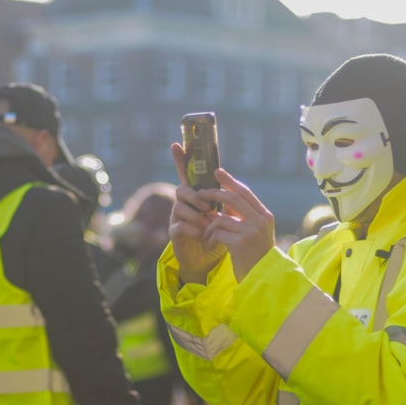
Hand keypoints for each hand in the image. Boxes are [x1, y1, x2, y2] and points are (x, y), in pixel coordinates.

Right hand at [169, 143, 227, 283]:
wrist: (208, 260)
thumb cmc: (217, 235)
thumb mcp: (225, 215)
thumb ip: (225, 200)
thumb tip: (230, 181)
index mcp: (196, 197)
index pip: (187, 175)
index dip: (181, 160)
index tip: (177, 144)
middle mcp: (183, 205)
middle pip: (181, 189)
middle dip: (196, 196)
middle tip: (209, 207)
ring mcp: (177, 219)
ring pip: (178, 207)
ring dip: (196, 215)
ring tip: (208, 224)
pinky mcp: (174, 235)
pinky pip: (179, 226)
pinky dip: (193, 229)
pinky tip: (203, 235)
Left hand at [199, 168, 275, 282]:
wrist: (262, 280)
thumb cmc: (255, 256)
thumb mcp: (253, 233)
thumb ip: (243, 216)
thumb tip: (224, 198)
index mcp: (265, 216)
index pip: (245, 192)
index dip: (230, 181)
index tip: (217, 172)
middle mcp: (260, 221)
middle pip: (233, 198)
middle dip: (214, 194)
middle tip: (200, 194)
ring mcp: (251, 232)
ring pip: (221, 218)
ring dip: (208, 225)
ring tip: (205, 234)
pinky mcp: (240, 244)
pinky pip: (217, 233)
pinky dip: (209, 238)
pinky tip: (208, 245)